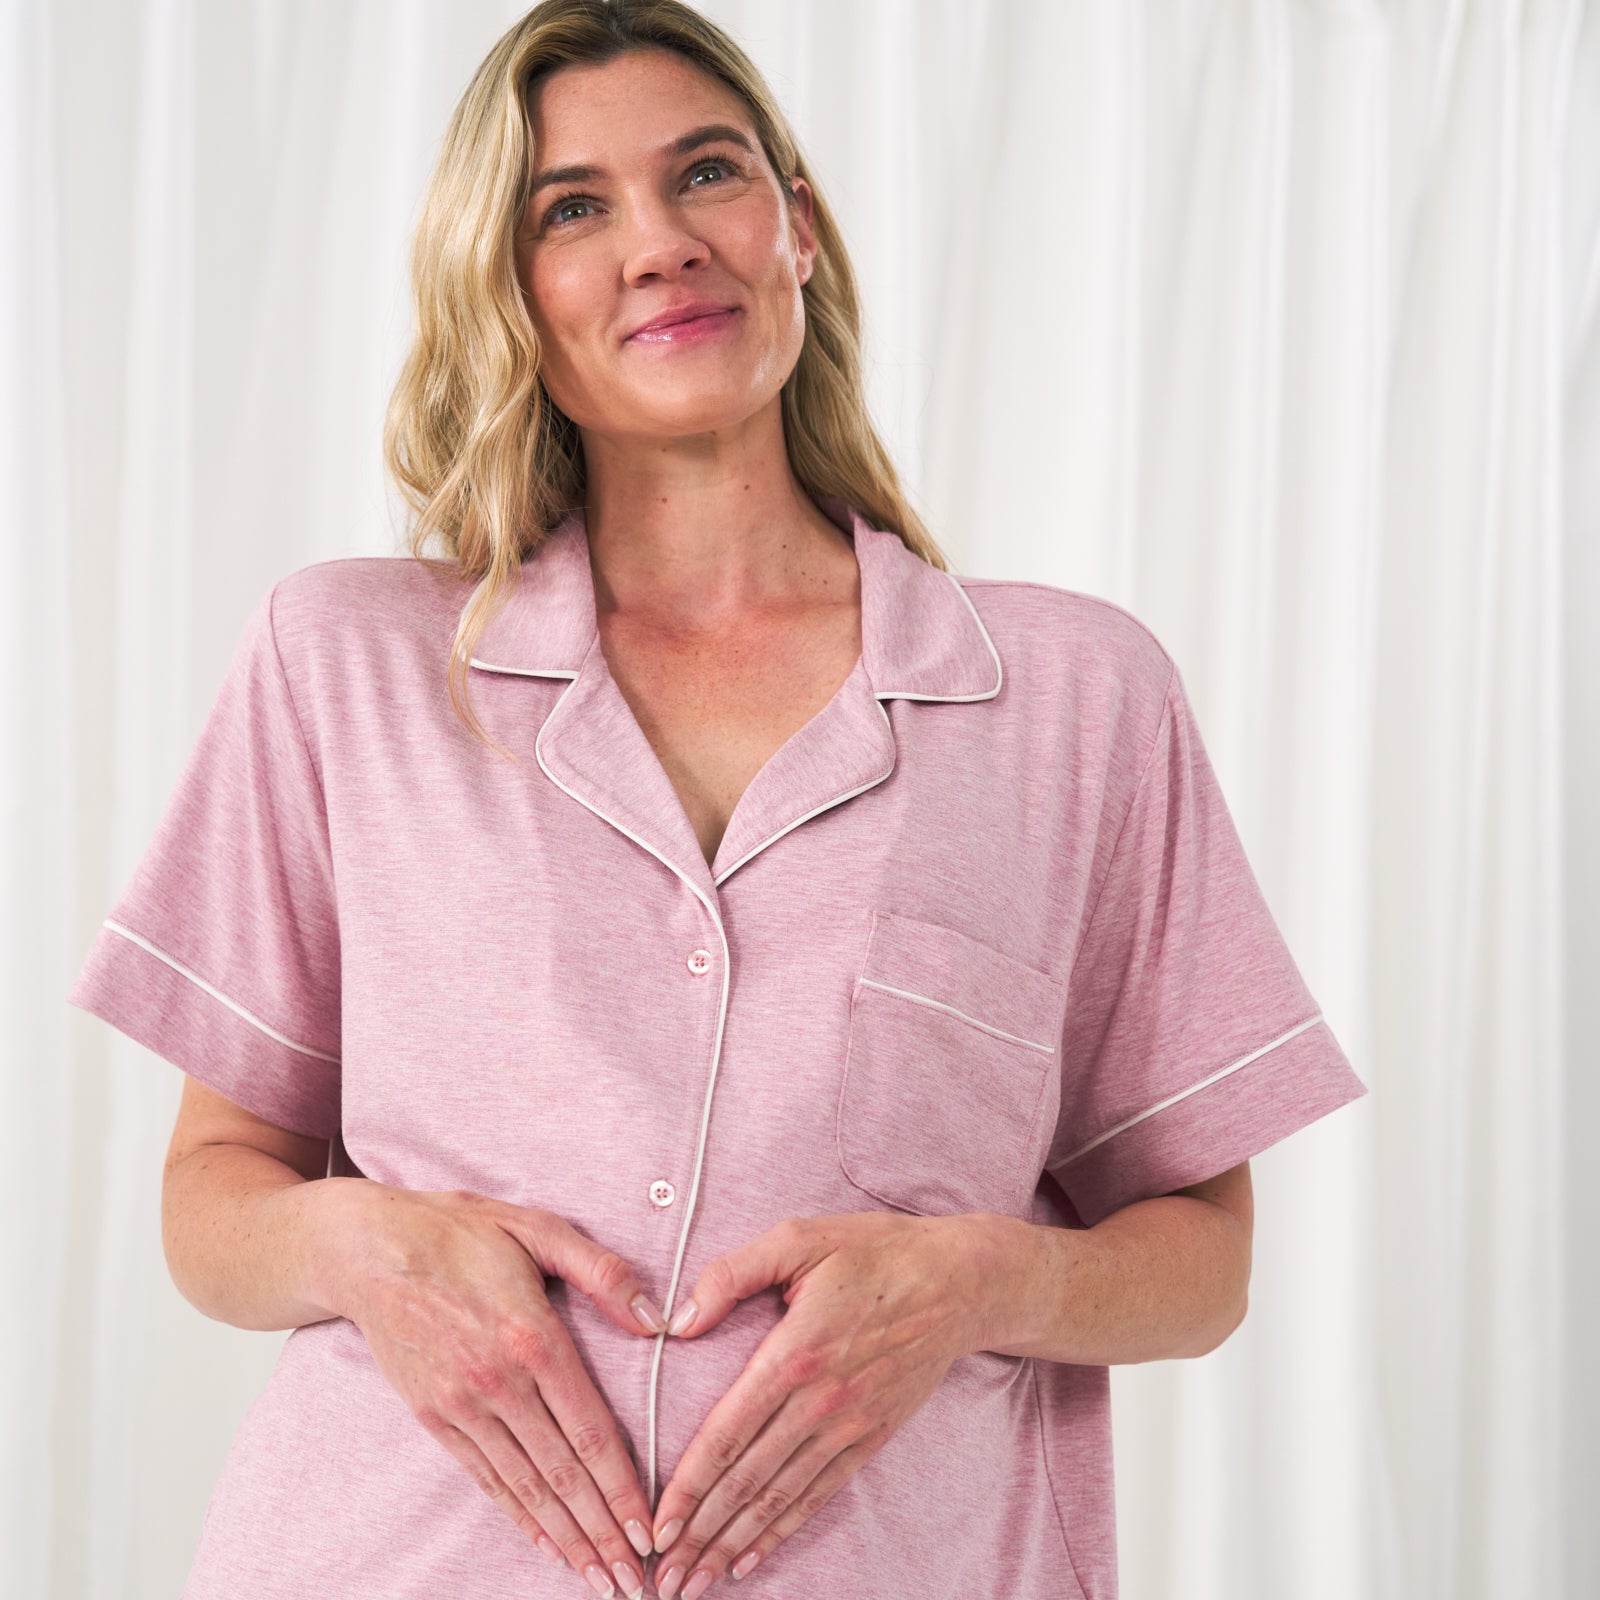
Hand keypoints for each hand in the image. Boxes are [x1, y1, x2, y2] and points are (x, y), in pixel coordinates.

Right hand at [325, 1182, 667, 1598]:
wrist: (370, 1249)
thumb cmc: (462, 1231)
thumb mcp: (540, 1229)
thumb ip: (604, 1272)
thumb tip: (657, 1319)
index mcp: (533, 1337)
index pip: (590, 1431)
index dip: (623, 1488)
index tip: (650, 1530)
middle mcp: (498, 1382)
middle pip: (562, 1474)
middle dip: (601, 1533)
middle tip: (634, 1581)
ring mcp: (462, 1406)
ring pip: (526, 1486)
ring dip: (565, 1538)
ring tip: (597, 1578)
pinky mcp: (434, 1417)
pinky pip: (485, 1477)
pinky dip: (519, 1515)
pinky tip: (545, 1542)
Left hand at [648, 1212, 992, 1597]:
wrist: (960, 1281)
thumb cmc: (875, 1251)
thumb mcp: (799, 1238)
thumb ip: (731, 1274)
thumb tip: (679, 1320)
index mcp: (794, 1352)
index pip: (728, 1433)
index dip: (689, 1485)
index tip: (656, 1524)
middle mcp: (819, 1401)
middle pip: (747, 1481)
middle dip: (699, 1534)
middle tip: (661, 1578)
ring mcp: (849, 1425)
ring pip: (779, 1498)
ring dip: (732, 1544)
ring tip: (694, 1582)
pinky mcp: (871, 1436)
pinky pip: (819, 1495)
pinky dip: (782, 1531)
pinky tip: (751, 1558)